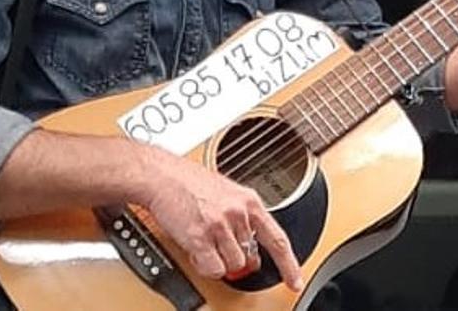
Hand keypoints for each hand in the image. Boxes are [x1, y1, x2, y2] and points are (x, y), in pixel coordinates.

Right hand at [137, 147, 302, 291]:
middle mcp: (238, 213)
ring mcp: (220, 226)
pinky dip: (205, 265)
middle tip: (220, 246)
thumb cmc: (188, 182)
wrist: (161, 176)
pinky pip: (214, 269)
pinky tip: (196, 250)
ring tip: (203, 241)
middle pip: (250, 257)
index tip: (295, 280)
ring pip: (233, 265)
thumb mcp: (226, 192)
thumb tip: (248, 246)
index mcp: (249, 201)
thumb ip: (241, 216)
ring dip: (218, 260)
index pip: (278, 239)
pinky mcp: (201, 238)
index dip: (289, 264)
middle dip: (235, 256)